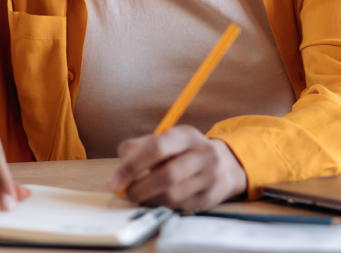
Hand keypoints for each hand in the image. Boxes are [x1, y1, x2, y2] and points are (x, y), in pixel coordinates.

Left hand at [107, 125, 246, 210]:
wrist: (226, 165)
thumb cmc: (187, 152)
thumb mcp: (169, 140)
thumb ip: (143, 145)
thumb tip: (123, 155)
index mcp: (187, 134)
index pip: (157, 147)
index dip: (132, 165)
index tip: (114, 181)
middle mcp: (202, 154)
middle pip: (167, 175)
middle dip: (140, 188)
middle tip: (125, 193)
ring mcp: (209, 177)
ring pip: (173, 195)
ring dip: (149, 199)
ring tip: (139, 196)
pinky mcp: (209, 197)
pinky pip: (179, 207)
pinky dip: (162, 205)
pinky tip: (156, 200)